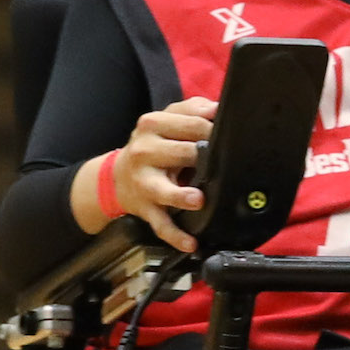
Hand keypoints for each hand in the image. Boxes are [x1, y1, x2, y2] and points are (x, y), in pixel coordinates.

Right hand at [95, 95, 219, 252]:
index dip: (214, 130)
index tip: (231, 136)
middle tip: (225, 164)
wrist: (118, 177)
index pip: (191, 123)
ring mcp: (144, 182)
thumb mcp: (165, 120)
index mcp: (152, 124)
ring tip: (197, 200)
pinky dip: (176, 235)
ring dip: (181, 196)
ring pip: (164, 190)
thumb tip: (218, 107)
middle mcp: (144, 151)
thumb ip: (191, 109)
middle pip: (183, 153)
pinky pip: (161, 223)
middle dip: (205, 159)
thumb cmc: (152, 146)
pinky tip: (191, 242)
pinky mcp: (145, 208)